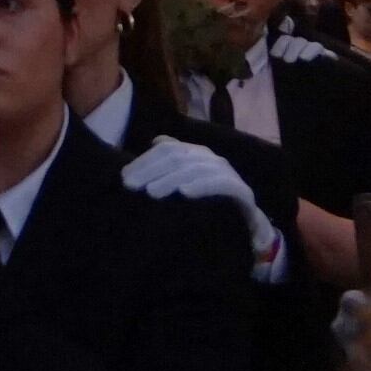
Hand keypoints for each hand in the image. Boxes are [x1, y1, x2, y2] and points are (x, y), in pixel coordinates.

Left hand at [122, 135, 283, 280]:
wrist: (246, 222)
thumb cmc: (207, 201)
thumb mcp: (182, 184)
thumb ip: (165, 170)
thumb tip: (140, 161)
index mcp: (195, 153)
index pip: (167, 149)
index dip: (144, 161)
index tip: (124, 177)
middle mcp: (210, 158)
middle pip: (177, 157)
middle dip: (151, 170)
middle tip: (132, 186)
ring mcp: (227, 172)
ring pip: (195, 169)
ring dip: (171, 180)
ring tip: (152, 192)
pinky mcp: (241, 190)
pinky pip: (221, 184)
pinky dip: (202, 186)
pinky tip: (185, 193)